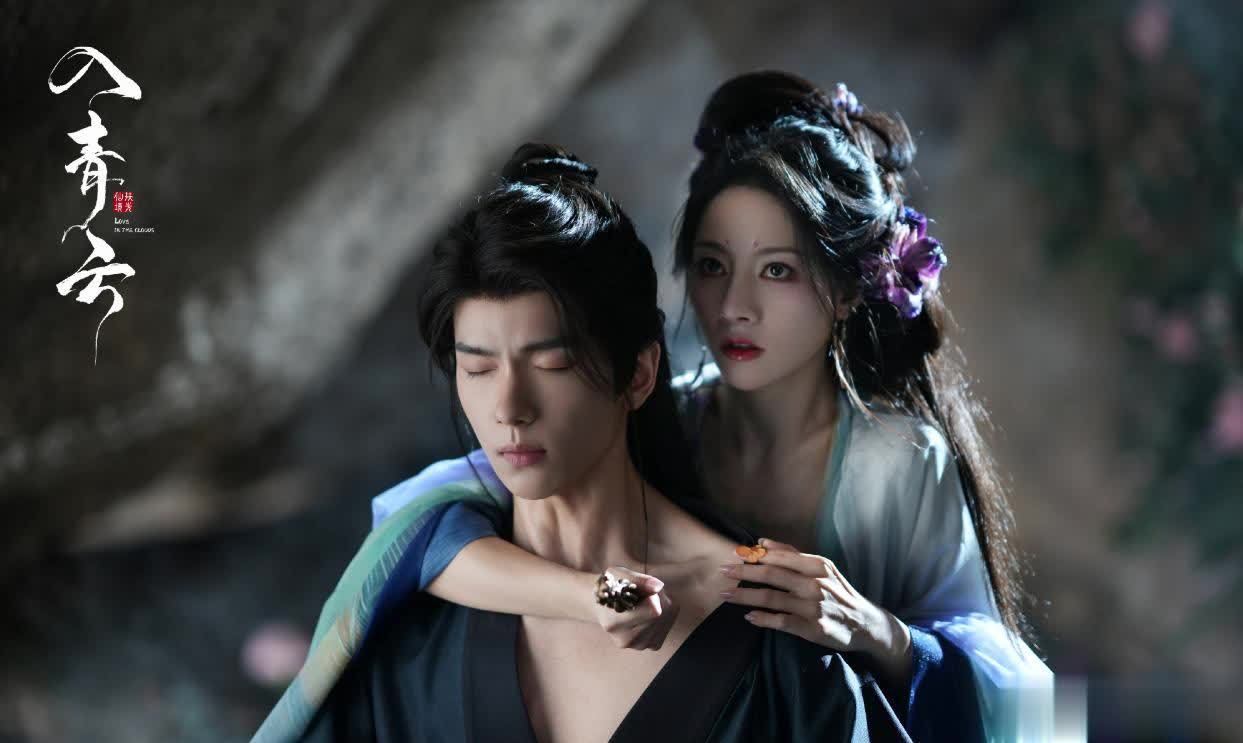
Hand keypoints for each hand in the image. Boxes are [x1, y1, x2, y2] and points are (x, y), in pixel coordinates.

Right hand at [590, 566, 678, 650]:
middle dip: (657, 599)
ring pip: (666, 618)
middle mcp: (626, 640)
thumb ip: (638, 580)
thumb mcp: (618, 575)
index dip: (651, 595)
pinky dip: (664, 616)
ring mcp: (641, 645)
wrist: (606, 605)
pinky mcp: (652, 645)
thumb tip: (658, 587)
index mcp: (614, 623)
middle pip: (661, 614)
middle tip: (642, 595)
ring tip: (643, 603)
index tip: (641, 590)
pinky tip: (649, 612)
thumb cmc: (612, 586)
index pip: (652, 610)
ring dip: (661, 606)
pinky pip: (668, 625)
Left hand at [719, 538, 910, 682]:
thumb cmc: (837, 592)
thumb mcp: (822, 568)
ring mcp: (813, 607)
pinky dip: (762, 619)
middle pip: (772, 576)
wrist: (864, 623)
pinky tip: (748, 617)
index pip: (779, 557)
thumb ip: (792, 554)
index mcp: (817, 565)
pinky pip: (781, 621)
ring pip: (772, 598)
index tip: (734, 554)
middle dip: (744, 573)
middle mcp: (816, 584)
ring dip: (745, 596)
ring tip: (726, 594)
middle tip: (723, 572)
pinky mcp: (812, 628)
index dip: (754, 556)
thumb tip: (761, 541)